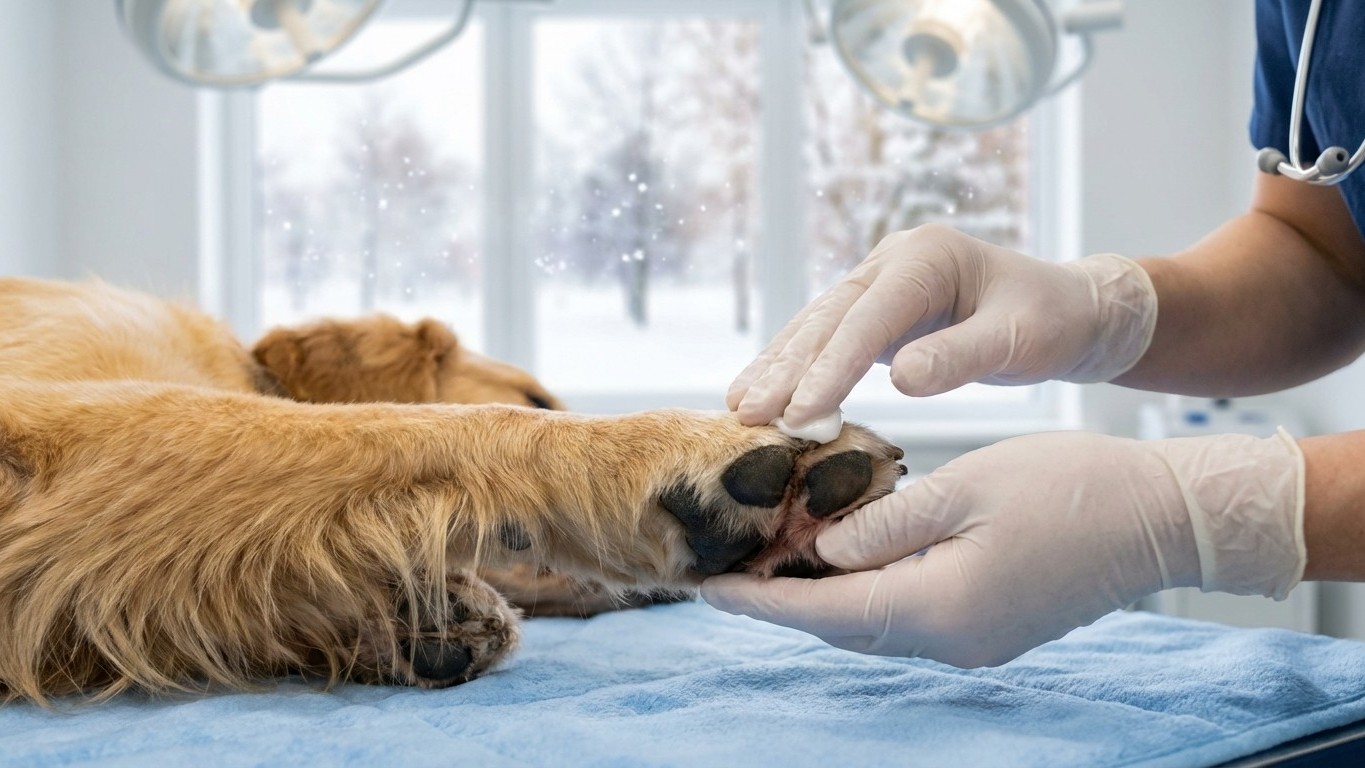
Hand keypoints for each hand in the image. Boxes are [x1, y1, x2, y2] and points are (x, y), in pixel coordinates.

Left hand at [702, 430, 1303, 667]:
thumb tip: (821, 550)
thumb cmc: (1070, 487)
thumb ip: (885, 523)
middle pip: (841, 628)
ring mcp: (974, 643)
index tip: (704, 587)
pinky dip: (864, 595)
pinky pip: (906, 619)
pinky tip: (844, 561)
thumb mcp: (965, 486)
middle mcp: (950, 641)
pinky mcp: (991, 630)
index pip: (822, 613)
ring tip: (771, 562)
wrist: (1164, 520)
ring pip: (872, 626)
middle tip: (726, 569)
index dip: (759, 601)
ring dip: (820, 599)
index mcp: (937, 607)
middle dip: (780, 602)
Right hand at [726, 224, 1157, 427]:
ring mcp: (880, 284)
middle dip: (787, 369)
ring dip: (778, 369)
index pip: (867, 318)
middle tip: (748, 415)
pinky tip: (764, 395)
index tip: (800, 413)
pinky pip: (827, 340)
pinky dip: (796, 369)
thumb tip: (900, 379)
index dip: (830, 367)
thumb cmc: (1053, 321)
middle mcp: (893, 262)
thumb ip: (962, 357)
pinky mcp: (876, 313)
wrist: (1072, 311)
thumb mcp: (1020, 341)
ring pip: (817, 327)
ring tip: (739, 408)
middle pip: (828, 318)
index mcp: (926, 258)